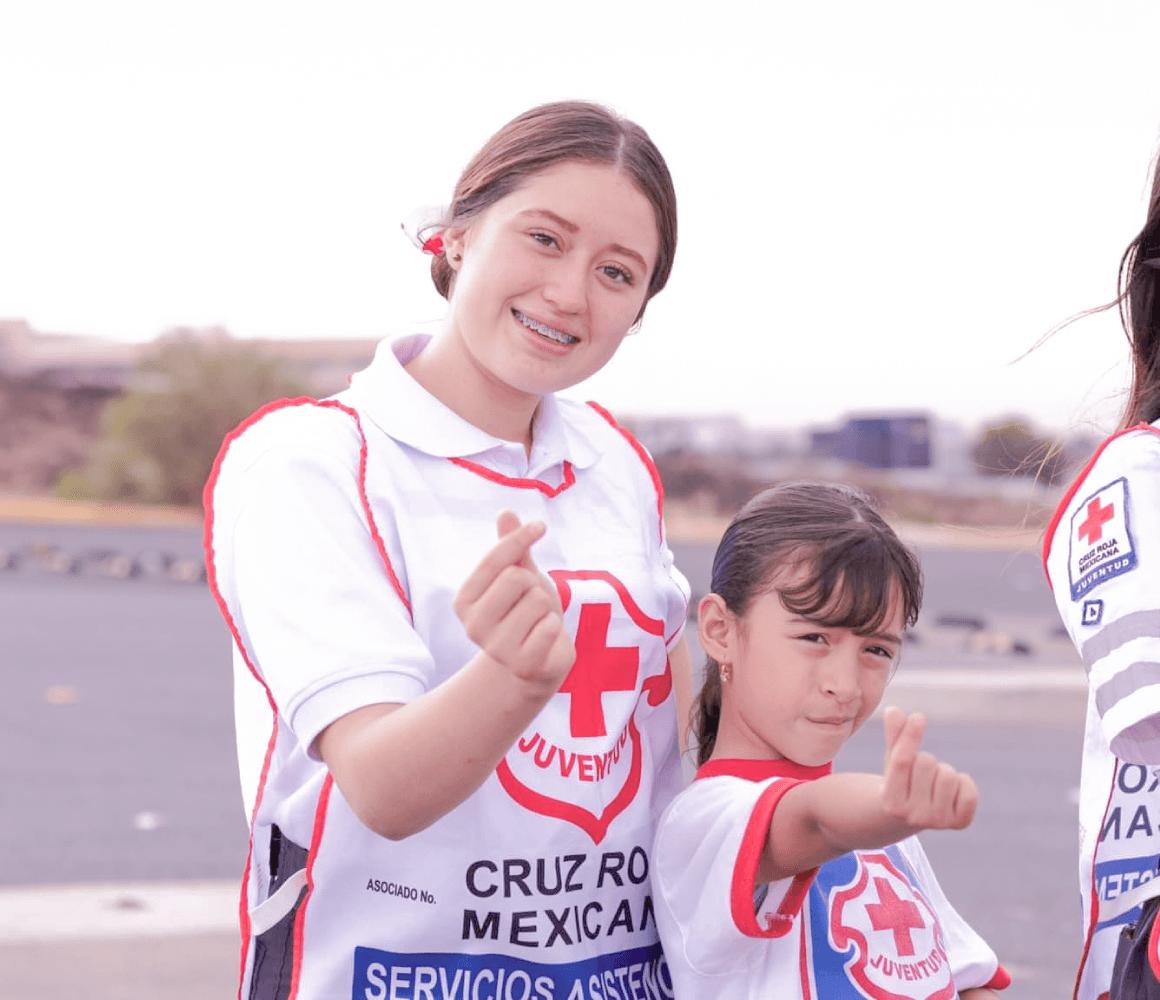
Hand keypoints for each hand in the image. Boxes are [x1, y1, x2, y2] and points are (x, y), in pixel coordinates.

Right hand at [453, 511, 575, 691]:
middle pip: (516, 578)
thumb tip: (506, 513)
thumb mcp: (519, 575)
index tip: (540, 526)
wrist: (539, 661)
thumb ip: (512, 548)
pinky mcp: (522, 666)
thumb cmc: (526, 612)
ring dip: (547, 609)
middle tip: (532, 603)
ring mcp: (496, 649)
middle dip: (534, 585)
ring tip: (538, 624)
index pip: (493, 559)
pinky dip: (555, 629)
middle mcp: (473, 626)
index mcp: (464, 601)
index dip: (520, 537)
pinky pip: (550, 628)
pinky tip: (545, 641)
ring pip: (537, 601)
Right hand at [880, 706, 977, 829]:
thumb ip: (894, 736)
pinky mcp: (959, 824)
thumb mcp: (893, 759)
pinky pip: (969, 792)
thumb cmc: (902, 781)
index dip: (910, 736)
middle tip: (921, 773)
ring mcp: (937, 822)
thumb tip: (893, 710)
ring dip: (944, 771)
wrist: (914, 816)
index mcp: (890, 800)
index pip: (901, 761)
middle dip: (926, 759)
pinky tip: (953, 791)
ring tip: (935, 781)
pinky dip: (965, 784)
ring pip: (949, 776)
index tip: (919, 716)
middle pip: (927, 763)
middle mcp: (912, 815)